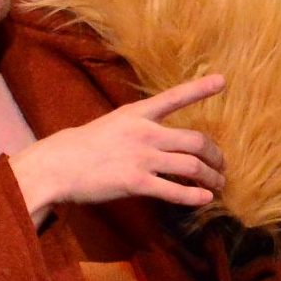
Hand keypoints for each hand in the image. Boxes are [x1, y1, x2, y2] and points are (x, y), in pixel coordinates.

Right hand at [9, 74, 229, 215]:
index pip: (174, 97)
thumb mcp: (114, 123)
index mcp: (137, 113)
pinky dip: (195, 197)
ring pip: (192, 166)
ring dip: (212, 177)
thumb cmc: (85, 146)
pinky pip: (174, 191)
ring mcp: (141, 157)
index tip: (222, 80)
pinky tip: (205, 199)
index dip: (200, 89)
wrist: (57, 165)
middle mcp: (144, 132)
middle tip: (222, 166)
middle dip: (216, 155)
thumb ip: (141, 126)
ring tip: (219, 185)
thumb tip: (167, 139)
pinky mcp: (136, 183)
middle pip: (196, 140)